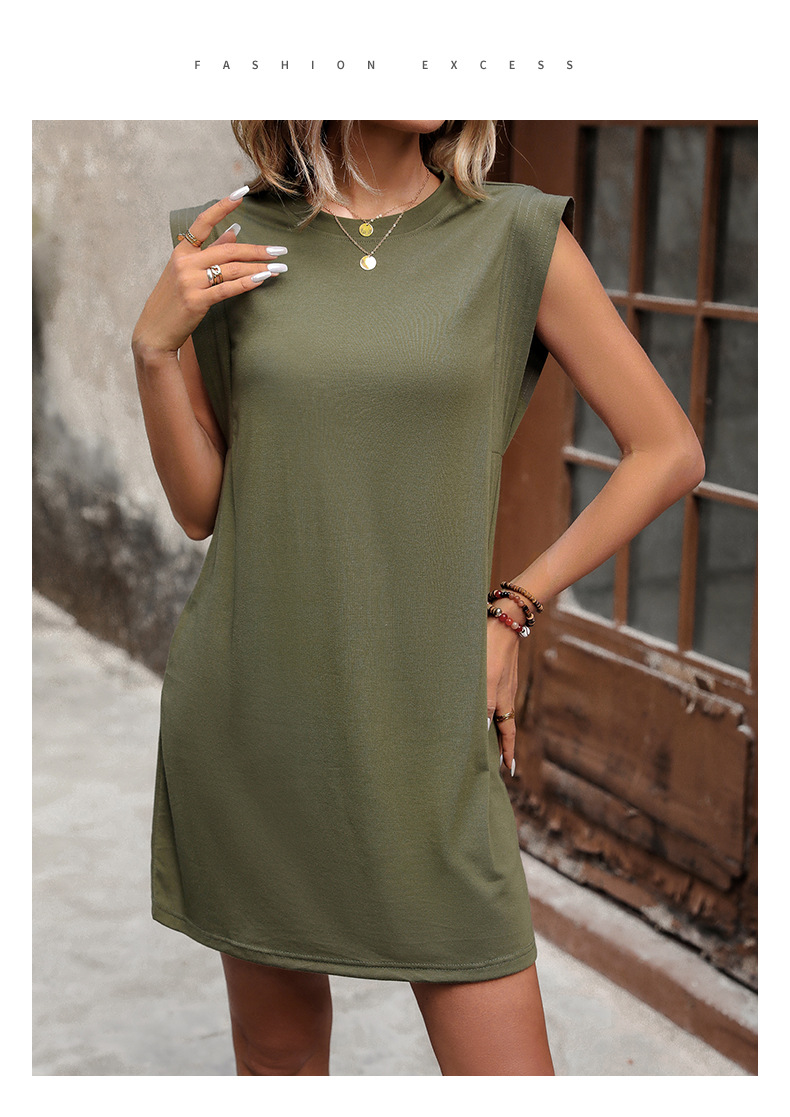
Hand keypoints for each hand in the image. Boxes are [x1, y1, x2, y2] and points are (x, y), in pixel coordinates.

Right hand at [131, 191, 286, 358]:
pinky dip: (247, 283)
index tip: (242, 193)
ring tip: (279, 268)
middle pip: (228, 250)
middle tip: (280, 250)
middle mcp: (184, 263)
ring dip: (259, 268)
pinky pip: (227, 289)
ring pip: (231, 269)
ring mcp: (189, 282)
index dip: (223, 206)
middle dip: (257, 250)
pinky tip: (263, 279)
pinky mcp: (196, 301)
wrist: (155, 331)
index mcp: (181, 252)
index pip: (203, 222)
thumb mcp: (187, 271)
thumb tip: (235, 231)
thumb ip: (210, 251)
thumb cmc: (173, 300)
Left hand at [486, 616, 520, 776]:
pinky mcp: (498, 670)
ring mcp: (503, 682)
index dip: (507, 752)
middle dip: (501, 743)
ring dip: (493, 725)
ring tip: (485, 738)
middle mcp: (505, 694)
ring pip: (498, 709)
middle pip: (504, 724)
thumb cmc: (491, 651)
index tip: (509, 770)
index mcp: (504, 701)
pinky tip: (479, 703)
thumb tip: (485, 730)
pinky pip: (494, 695)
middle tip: (497, 760)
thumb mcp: (487, 682)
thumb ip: (486, 707)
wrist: (504, 621)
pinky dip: (489, 707)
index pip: (508, 733)